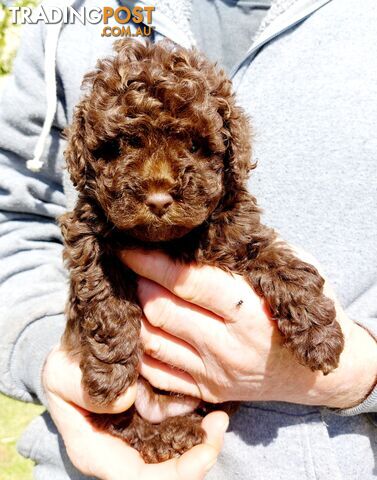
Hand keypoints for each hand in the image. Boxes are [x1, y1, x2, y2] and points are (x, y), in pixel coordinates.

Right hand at [42, 345, 228, 479]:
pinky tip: (209, 411)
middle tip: (220, 424)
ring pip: (174, 458)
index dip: (176, 474)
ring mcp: (135, 443)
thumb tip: (127, 400)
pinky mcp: (147, 427)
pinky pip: (175, 437)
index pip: (138, 479)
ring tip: (220, 418)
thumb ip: (84, 390)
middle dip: (198, 459)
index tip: (206, 452)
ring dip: (201, 443)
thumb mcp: (60, 374)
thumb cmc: (64, 370)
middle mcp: (119, 455)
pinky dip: (194, 429)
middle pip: (164, 475)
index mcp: (95, 452)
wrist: (71, 362)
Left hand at [120, 249, 376, 409]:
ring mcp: (214, 375)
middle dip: (139, 283)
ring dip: (135, 314)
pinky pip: (156, 374)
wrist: (318, 376)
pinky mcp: (206, 393)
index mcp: (251, 313)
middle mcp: (228, 348)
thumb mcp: (294, 274)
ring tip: (133, 292)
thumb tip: (206, 229)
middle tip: (133, 266)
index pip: (189, 283)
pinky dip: (141, 349)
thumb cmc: (304, 315)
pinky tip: (140, 327)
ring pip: (152, 343)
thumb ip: (253, 252)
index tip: (130, 248)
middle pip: (161, 312)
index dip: (153, 262)